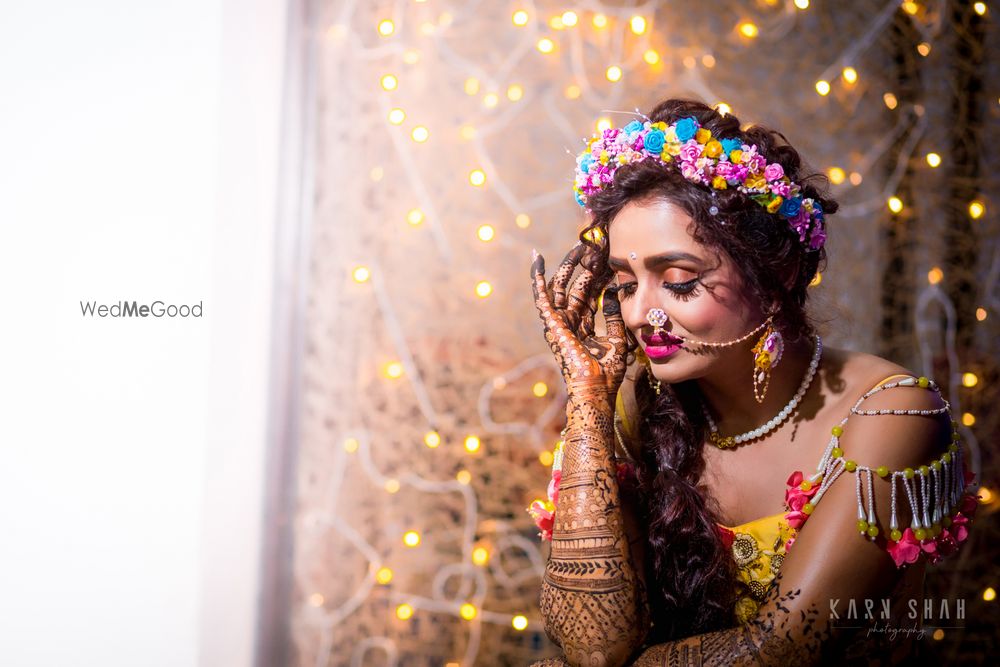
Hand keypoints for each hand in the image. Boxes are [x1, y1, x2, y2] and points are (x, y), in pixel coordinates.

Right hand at [530, 242, 628, 406]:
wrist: (596, 389)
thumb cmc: (607, 373)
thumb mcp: (617, 339)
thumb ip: (615, 316)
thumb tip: (615, 291)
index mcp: (583, 325)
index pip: (589, 292)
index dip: (596, 274)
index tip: (607, 256)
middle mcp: (569, 321)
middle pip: (575, 285)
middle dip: (585, 265)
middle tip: (595, 245)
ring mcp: (558, 321)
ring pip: (561, 286)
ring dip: (570, 265)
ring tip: (580, 246)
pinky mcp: (551, 323)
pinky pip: (541, 296)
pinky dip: (537, 277)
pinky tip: (536, 258)